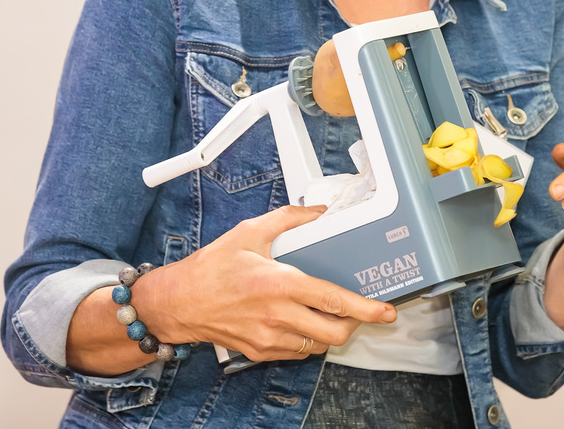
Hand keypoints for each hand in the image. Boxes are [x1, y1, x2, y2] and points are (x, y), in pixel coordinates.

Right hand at [140, 204, 396, 361]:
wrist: (178, 302)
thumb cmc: (211, 268)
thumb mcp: (249, 232)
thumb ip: (288, 219)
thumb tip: (317, 211)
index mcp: (279, 283)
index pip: (334, 301)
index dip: (366, 309)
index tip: (384, 310)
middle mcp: (277, 315)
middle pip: (333, 333)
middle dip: (352, 325)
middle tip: (355, 312)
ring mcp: (268, 338)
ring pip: (316, 346)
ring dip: (328, 332)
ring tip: (327, 314)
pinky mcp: (259, 351)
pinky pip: (296, 352)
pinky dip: (306, 341)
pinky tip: (301, 322)